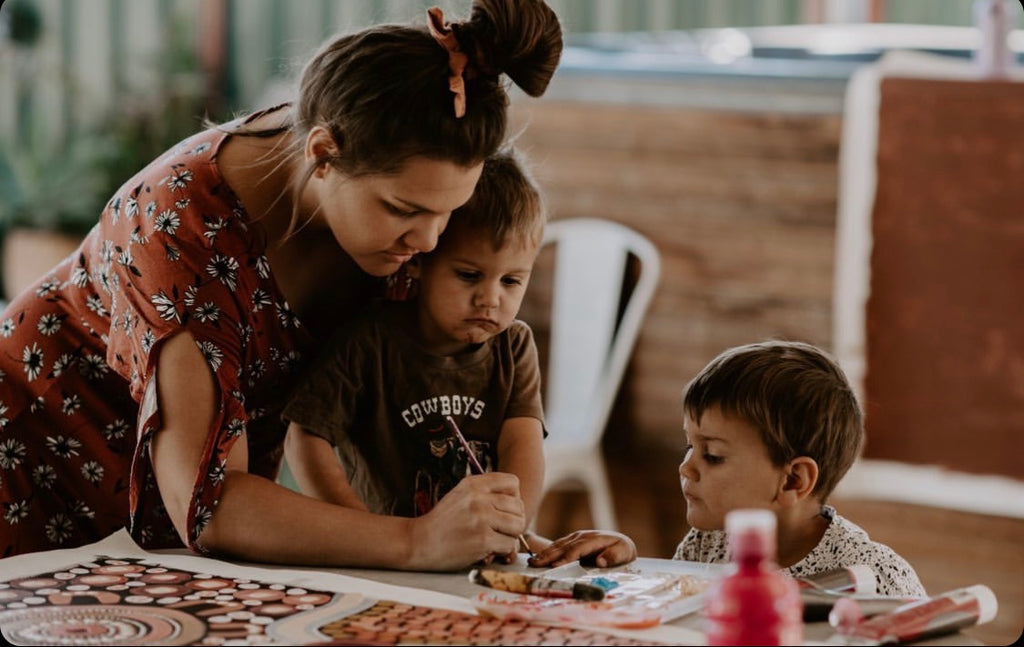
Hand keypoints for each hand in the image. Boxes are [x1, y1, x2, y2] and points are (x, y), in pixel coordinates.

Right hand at [406, 472, 525, 570]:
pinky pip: (509, 544)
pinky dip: (503, 550)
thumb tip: (517, 503)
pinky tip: (489, 550)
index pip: (513, 483)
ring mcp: (482, 518)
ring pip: (518, 526)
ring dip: (510, 536)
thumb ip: (484, 492)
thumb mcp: (459, 495)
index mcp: (474, 484)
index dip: (514, 497)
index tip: (503, 509)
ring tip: (496, 539)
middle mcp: (479, 498)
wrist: (419, 542)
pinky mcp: (483, 540)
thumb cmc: (442, 522)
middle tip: (500, 529)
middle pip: (519, 507)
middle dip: (513, 520)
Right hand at [527, 529, 636, 567]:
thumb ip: (613, 556)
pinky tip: (539, 557)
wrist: (621, 542)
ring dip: (545, 553)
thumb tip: (600, 561)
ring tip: (532, 561)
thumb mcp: (624, 552)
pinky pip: (558, 545)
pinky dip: (548, 551)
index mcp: (594, 539)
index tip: (555, 566)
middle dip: (548, 555)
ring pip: (558, 545)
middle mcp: (582, 536)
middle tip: (535, 563)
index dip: (566, 558)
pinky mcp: (572, 540)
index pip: (577, 549)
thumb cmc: (622, 549)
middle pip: (563, 546)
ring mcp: (576, 537)